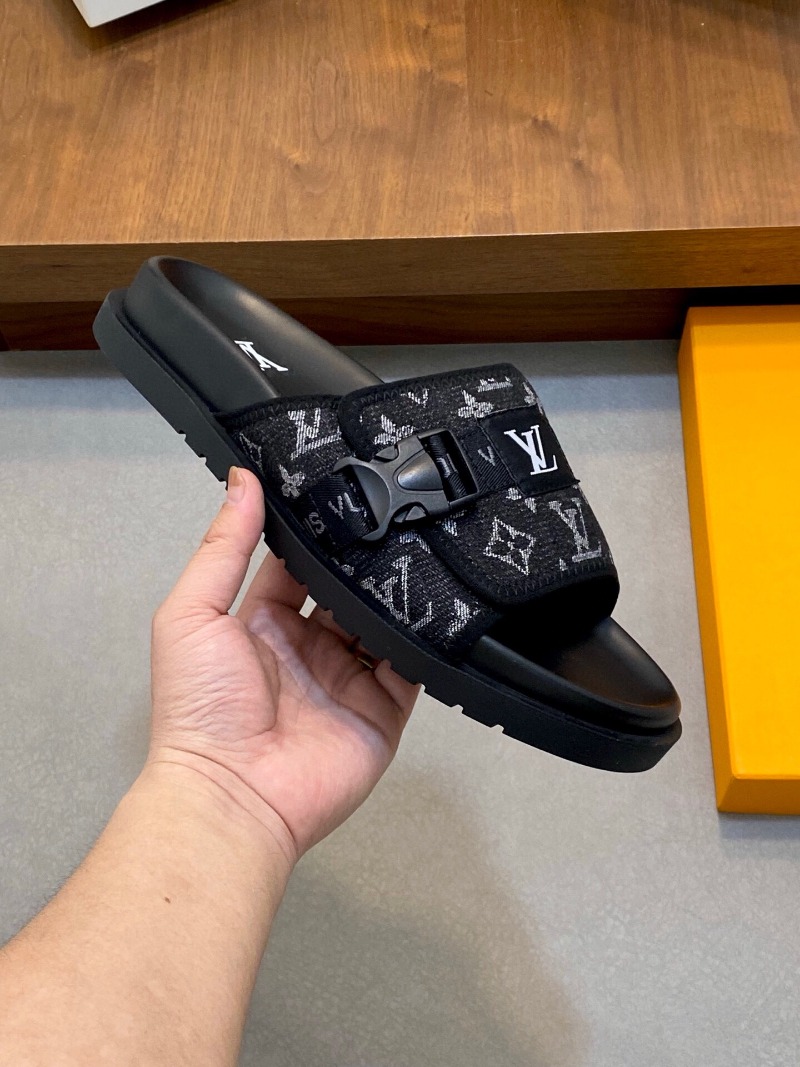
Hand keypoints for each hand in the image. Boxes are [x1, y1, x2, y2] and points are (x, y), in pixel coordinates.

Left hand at [148, 467, 417, 864]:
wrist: (234, 795)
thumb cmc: (198, 711)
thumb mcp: (192, 613)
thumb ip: (221, 547)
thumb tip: (241, 481)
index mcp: (260, 625)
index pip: (295, 568)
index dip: (315, 536)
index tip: (339, 496)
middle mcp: (307, 651)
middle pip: (345, 591)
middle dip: (364, 562)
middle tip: (391, 518)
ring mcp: (347, 681)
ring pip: (382, 624)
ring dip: (396, 595)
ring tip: (417, 552)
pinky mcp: (381, 711)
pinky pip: (412, 669)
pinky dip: (424, 643)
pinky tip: (434, 609)